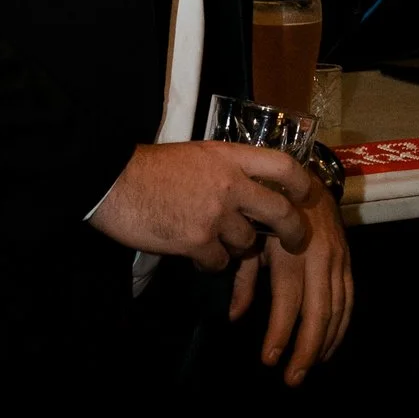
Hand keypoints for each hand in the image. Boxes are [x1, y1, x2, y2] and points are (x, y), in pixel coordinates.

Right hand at [88, 140, 313, 270]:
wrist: (112, 182)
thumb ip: (225, 169)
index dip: (301, 182)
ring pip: (246, 243)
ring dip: (236, 248)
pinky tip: (196, 255)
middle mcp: (230, 184)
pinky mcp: (197, 241)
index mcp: (230, 157)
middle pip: (280, 211)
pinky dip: (210, 262)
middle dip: (293, 231)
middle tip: (295, 241)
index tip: (306, 194)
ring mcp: (215, 214)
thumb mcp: (197, 155)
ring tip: (216, 241)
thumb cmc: (149, 168)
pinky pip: (219, 262)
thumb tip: (247, 188)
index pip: (282, 165)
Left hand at [229, 185, 352, 384]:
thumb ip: (244, 279)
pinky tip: (330, 345)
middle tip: (292, 378)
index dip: (280, 333)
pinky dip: (342, 326)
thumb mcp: (250, 240)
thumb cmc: (267, 210)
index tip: (269, 360)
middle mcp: (319, 257)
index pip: (288, 301)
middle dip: (306, 348)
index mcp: (291, 251)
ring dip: (325, 343)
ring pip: (338, 309)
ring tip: (309, 367)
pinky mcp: (348, 260)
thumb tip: (235, 317)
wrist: (304, 178)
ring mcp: (339, 259)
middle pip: (319, 311)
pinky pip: (349, 299)